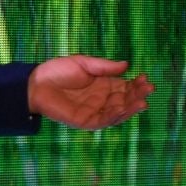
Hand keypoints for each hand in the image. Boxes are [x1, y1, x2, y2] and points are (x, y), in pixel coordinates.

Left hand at [28, 55, 153, 129]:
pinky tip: (123, 108)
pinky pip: (104, 121)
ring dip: (131, 108)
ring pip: (118, 112)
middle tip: (149, 89)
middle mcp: (102, 100)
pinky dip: (115, 116)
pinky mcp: (86, 121)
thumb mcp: (84, 63)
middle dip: (138, 95)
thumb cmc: (58, 71)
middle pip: (125, 100)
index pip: (125, 86)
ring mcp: (95, 112)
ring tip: (143, 102)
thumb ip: (104, 66)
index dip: (137, 84)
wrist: (36, 84)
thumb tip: (126, 65)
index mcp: (104, 85)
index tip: (146, 78)